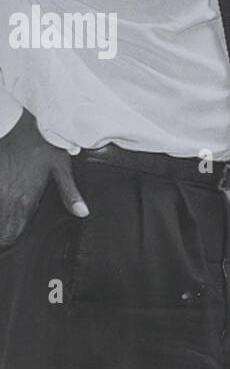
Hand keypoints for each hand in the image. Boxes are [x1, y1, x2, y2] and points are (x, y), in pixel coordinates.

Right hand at [0, 110, 87, 246]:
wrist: (17, 123)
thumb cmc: (43, 144)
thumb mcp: (61, 167)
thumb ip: (70, 193)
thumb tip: (83, 213)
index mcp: (25, 200)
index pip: (11, 233)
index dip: (11, 242)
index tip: (13, 246)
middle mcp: (7, 197)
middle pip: (0, 229)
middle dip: (4, 236)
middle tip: (8, 240)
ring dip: (1, 221)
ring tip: (7, 226)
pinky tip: (5, 202)